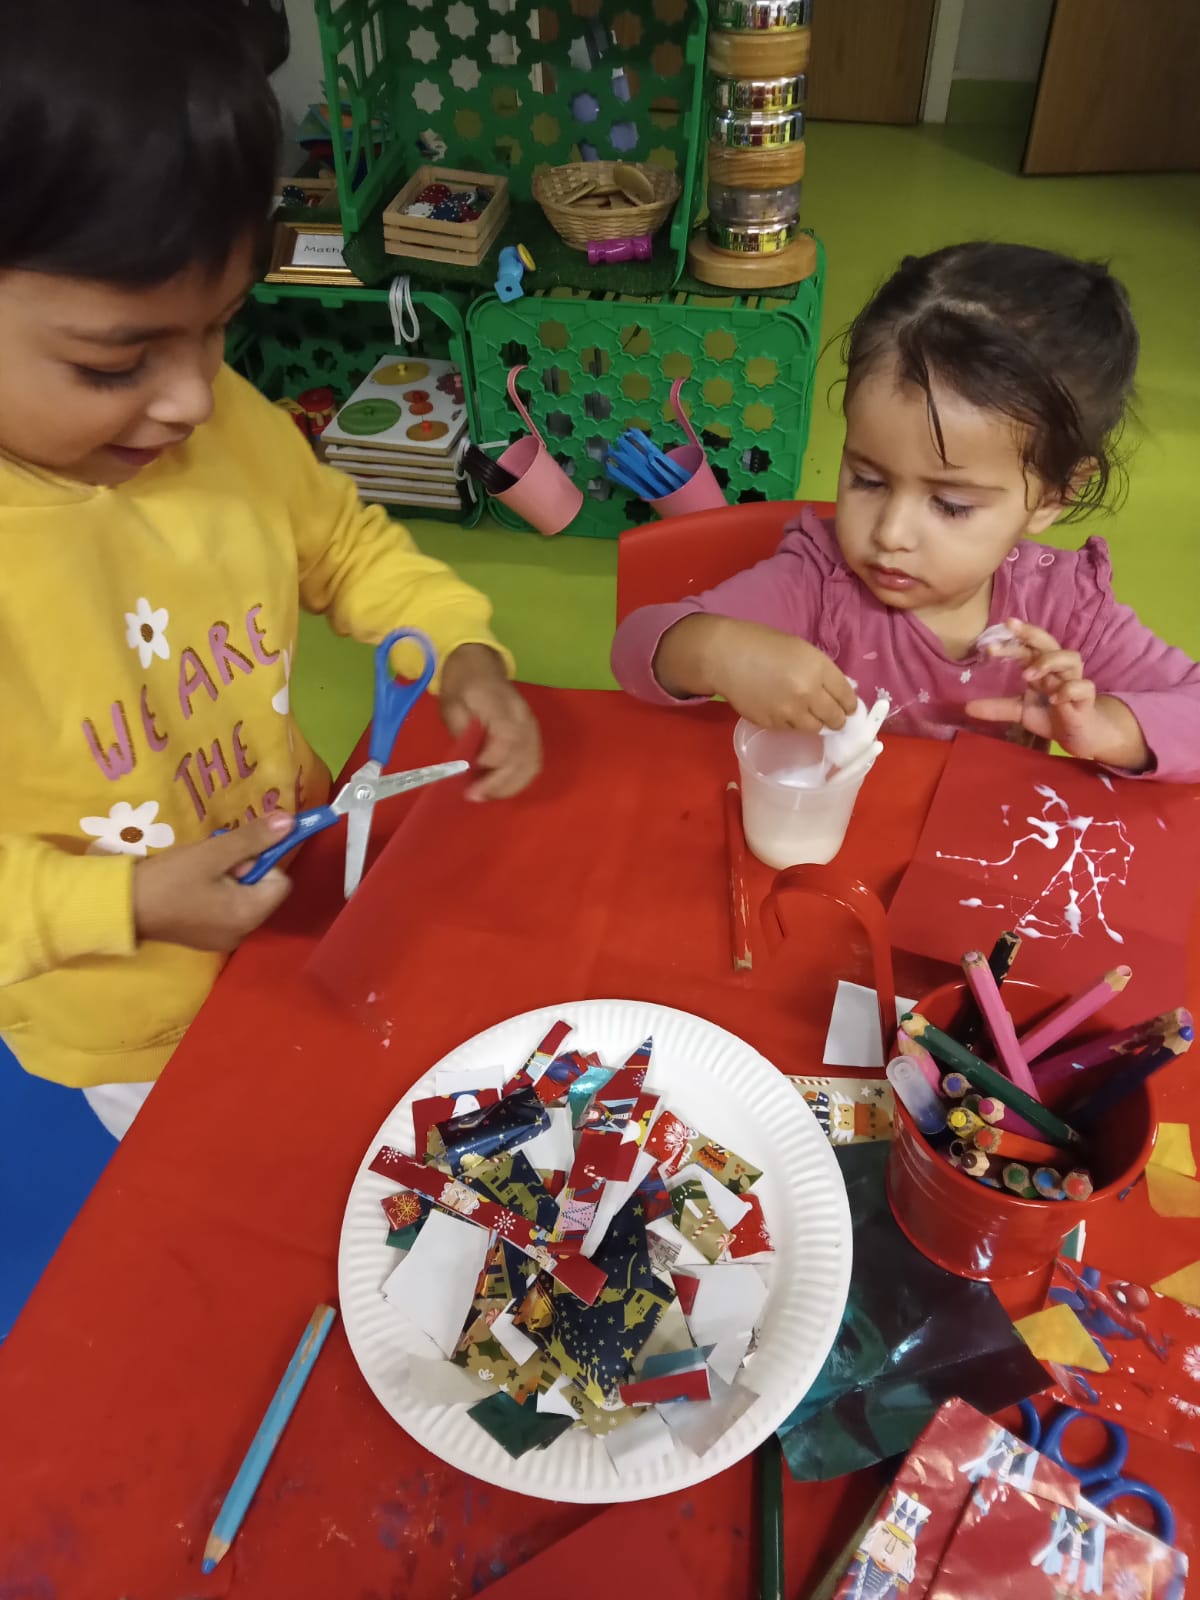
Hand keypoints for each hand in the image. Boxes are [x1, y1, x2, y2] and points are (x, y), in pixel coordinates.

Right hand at [132, 811, 295, 950]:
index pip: (282, 881)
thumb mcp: (212, 853)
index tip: (233, 854)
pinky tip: (191, 887)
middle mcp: (242, 933)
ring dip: (227, 879)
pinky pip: (225, 909)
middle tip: (212, 863)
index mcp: (249, 916)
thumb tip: (290, 822)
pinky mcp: (206, 938)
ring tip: (198, 873)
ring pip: (243, 897)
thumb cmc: (168, 879)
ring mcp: (223, 939)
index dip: (262, 861)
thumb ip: (253, 838)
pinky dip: (215, 893)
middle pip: (263, 890)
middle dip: (243, 870)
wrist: (121, 907)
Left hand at [439, 643, 541, 799]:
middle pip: (522, 756)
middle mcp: (522, 716)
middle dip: (499, 782)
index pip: (507, 738)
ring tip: (487, 795)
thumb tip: (467, 764)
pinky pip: (533, 762)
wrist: (479, 664)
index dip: (492, 760)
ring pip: (531, 764)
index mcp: (499, 703)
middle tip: (474, 795)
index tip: (471, 773)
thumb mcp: (451, 704)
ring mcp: (531, 726)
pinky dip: (519, 780)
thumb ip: (461, 732)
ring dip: (510, 785)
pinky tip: (500, 786)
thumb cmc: (461, 684)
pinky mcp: (533, 735)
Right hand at [656, 615, 857, 732]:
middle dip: (838, 719)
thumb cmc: (761, 644)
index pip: (847, 696)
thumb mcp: (800, 649)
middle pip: (835, 718)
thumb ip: (820, 670)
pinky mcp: (773, 724)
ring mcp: (790, 711)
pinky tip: (784, 710)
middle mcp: (809, 693)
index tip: (848, 707)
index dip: (850, 704)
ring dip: (815, 723)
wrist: (725, 656)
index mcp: (819, 668)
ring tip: (807, 715)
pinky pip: (791, 729)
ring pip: (815, 728)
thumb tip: (835, 691)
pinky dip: (792, 723)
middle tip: (834, 718)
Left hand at [966, 619, 1149, 769]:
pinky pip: (1083, 687)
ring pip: (1070, 658)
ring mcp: (1074, 681)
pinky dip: (1069, 689)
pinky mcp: (1086, 698)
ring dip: (1049, 661)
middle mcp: (1058, 669)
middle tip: (1011, 629)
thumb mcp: (1019, 711)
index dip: (1012, 642)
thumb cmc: (1051, 714)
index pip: (1027, 647)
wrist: (1077, 734)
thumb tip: (967, 707)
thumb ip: (997, 707)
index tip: (989, 643)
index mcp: (1042, 667)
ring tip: (1027, 675)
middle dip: (1031, 634)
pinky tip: (1054, 698)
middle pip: (1049, 642)